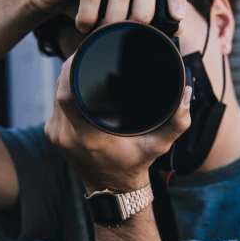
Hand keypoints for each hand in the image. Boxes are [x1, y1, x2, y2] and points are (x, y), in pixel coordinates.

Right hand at [21, 0, 186, 32]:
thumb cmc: (89, 5)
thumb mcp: (118, 10)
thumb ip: (142, 17)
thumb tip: (176, 32)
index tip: (178, 18)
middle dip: (143, 14)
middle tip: (132, 34)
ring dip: (114, 20)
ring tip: (103, 34)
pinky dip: (90, 16)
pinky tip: (84, 27)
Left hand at [44, 55, 192, 192]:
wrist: (113, 190)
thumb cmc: (135, 165)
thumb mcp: (158, 146)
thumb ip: (176, 123)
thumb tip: (187, 93)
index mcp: (87, 136)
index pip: (67, 93)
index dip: (72, 67)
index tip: (86, 51)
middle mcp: (66, 135)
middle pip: (59, 88)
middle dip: (71, 66)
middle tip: (90, 50)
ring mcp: (56, 135)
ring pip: (55, 93)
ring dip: (67, 77)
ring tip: (85, 61)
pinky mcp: (52, 134)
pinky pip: (55, 104)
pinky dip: (65, 90)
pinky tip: (77, 81)